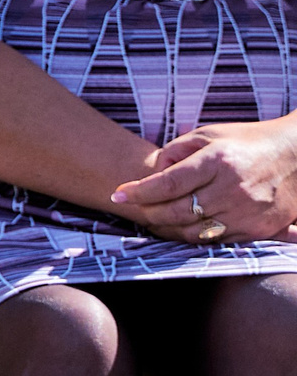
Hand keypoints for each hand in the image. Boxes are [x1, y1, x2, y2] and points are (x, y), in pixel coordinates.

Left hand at [111, 118, 296, 243]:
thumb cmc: (247, 141)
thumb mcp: (209, 134)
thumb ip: (176, 151)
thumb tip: (152, 172)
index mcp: (218, 161)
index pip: (168, 183)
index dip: (138, 192)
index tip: (117, 196)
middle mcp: (233, 189)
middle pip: (177, 212)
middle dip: (149, 213)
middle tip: (135, 208)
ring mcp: (247, 212)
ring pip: (194, 232)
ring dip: (168, 228)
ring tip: (154, 218)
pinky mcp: (259, 229)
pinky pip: (217, 241)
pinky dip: (194, 236)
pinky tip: (181, 226)